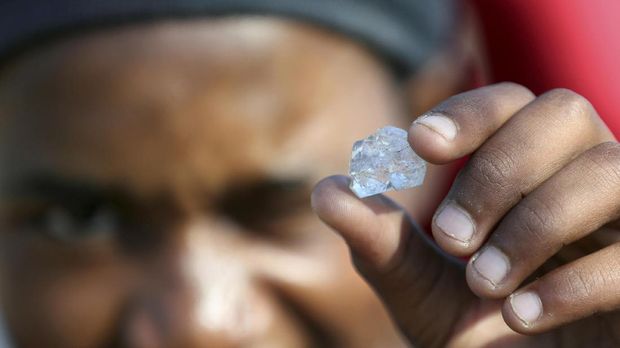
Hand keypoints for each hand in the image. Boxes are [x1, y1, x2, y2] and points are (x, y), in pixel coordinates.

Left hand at [312, 83, 619, 346]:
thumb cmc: (480, 337)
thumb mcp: (421, 291)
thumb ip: (381, 243)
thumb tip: (327, 191)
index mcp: (532, 170)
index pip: (512, 103)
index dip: (468, 112)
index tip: (417, 145)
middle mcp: (585, 179)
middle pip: (562, 114)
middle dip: (498, 171)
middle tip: (451, 236)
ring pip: (608, 169)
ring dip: (533, 225)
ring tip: (483, 283)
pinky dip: (572, 283)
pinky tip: (521, 318)